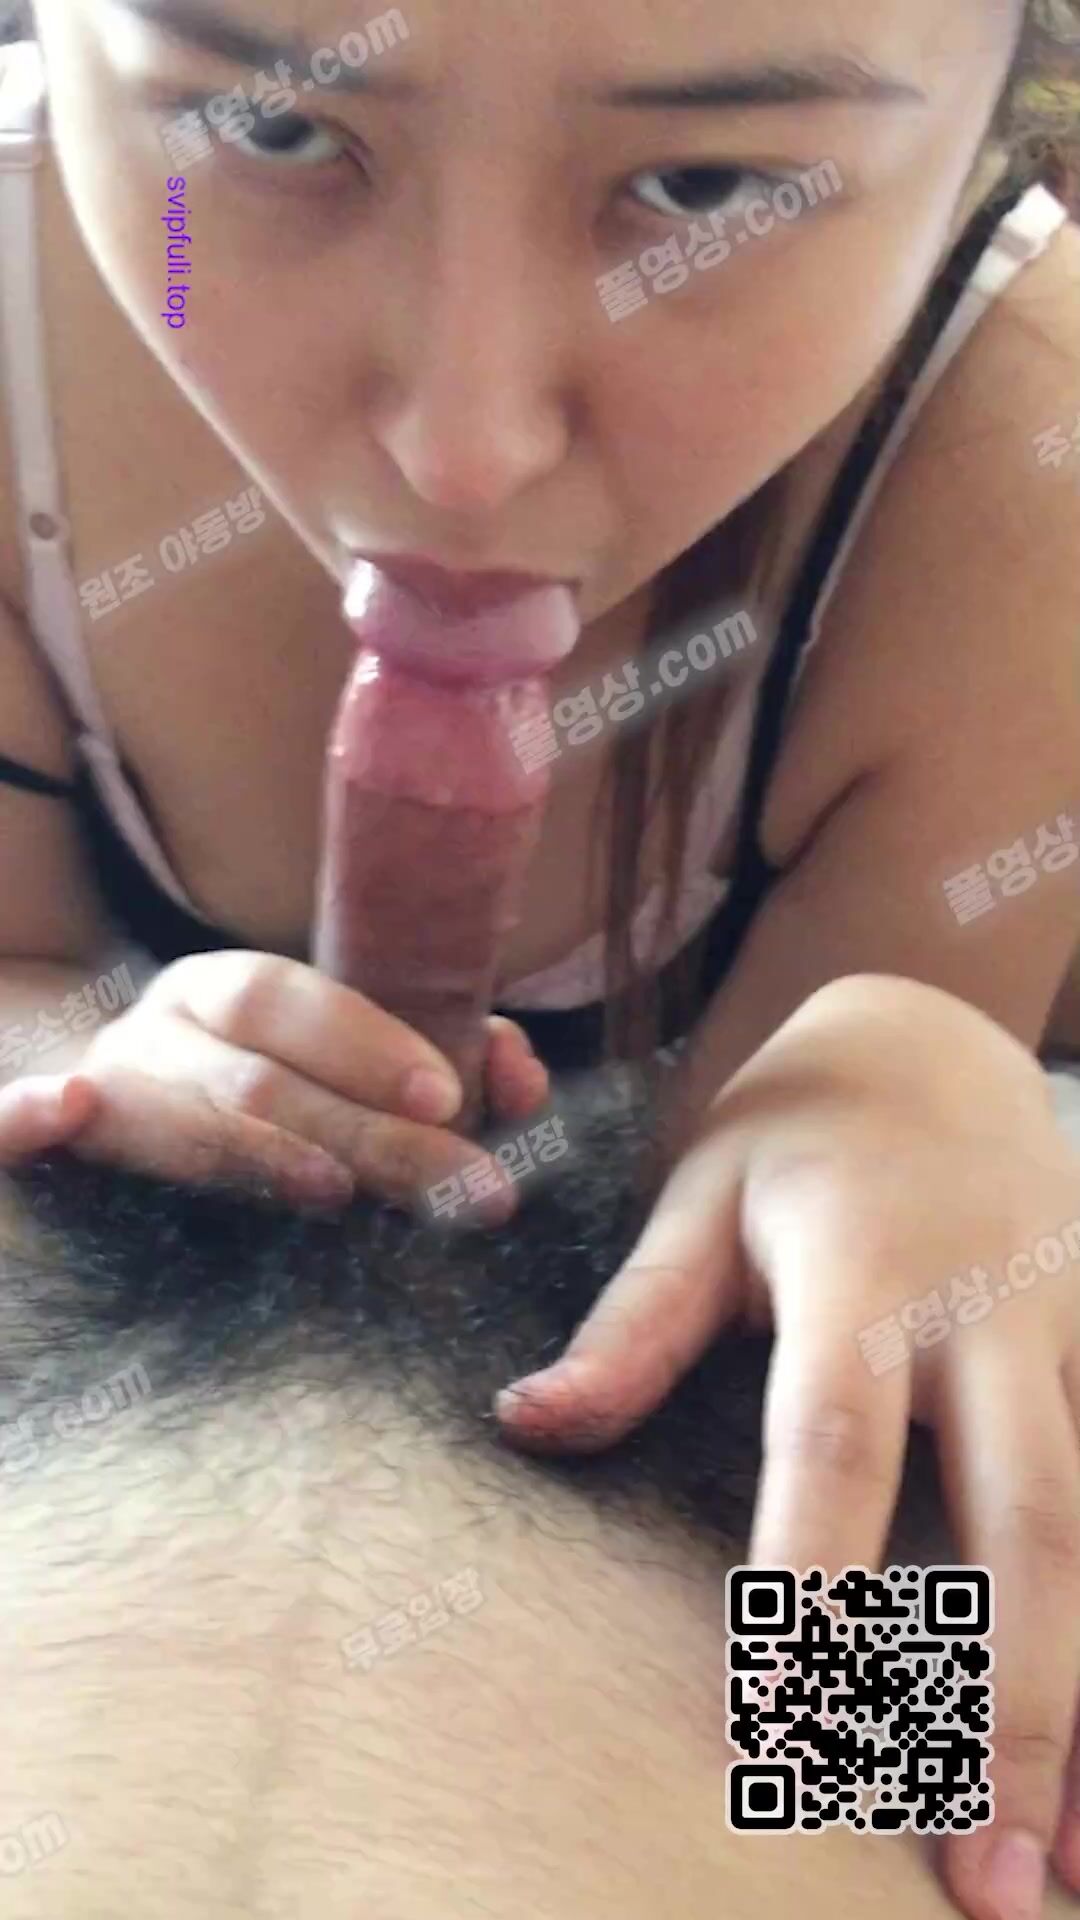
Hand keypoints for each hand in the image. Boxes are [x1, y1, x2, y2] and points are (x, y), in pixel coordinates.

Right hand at [0, 950, 548, 1218]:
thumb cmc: (249, 1093)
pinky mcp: (36, 1137)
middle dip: (368, 1132)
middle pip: (259, 1075)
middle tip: (464, 1190)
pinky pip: (9, 1124)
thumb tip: (521, 1077)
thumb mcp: (331, 1067)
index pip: (294, 999)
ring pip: (168, 1114)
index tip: (451, 1096)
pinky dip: (23, 1119)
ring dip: (248, 1149)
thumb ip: (430, 1067)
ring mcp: (98, 1086)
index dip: (368, 1040)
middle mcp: (158, 1029)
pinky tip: (58, 1112)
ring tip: (328, 1188)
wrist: (94, 1109)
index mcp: (226, 994)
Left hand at [495, 974, 1079, 1919]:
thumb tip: (528, 1425)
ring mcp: (1074, 1335)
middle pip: (1028, 1519)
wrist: (935, 1040)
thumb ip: (632, 1319)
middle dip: (1012, 1705)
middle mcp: (993, 1314)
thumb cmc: (795, 1128)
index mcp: (870, 1272)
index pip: (835, 1445)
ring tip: (1062, 1872)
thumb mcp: (701, 1194)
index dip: (806, 1588)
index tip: (771, 1737)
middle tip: (985, 1881)